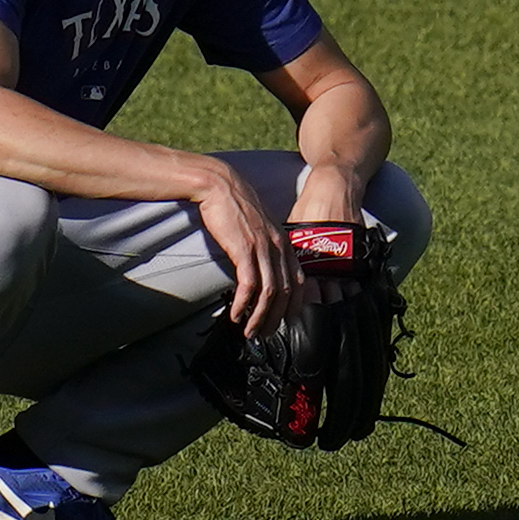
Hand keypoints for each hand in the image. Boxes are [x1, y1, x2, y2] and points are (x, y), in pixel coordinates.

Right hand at [197, 166, 295, 334]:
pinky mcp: (244, 250)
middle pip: (286, 292)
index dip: (294, 305)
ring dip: (259, 318)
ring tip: (249, 332)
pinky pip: (249, 286)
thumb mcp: (257, 226)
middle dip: (276, 318)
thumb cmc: (234, 205)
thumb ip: (264, 245)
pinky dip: (243, 305)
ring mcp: (263, 249)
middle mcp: (278, 247)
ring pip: (270, 294)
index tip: (285, 320)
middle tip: (263, 333)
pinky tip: (235, 315)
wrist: (219, 185)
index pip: (299, 280)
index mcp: (284, 242)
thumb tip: (258, 266)